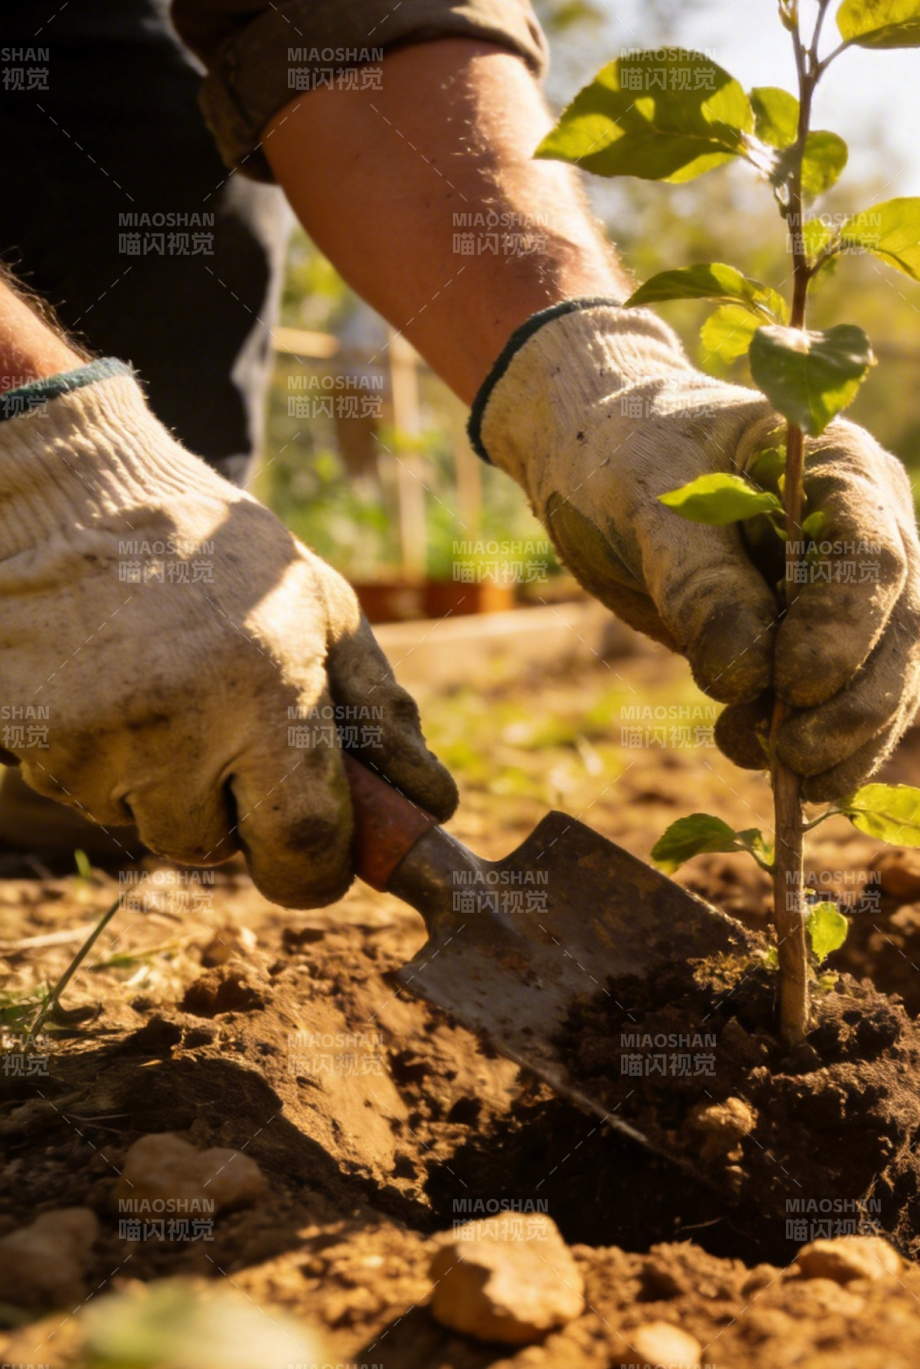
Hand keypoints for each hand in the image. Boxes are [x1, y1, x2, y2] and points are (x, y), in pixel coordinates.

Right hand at [0, 363, 455, 904]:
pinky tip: (121, 692)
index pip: (303, 843)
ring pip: (153, 827)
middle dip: (243, 823)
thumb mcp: (328, 613)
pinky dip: (117, 768)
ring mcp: (93, 737)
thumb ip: (384, 714)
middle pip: (218, 848)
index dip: (321, 869)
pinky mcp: (32, 740)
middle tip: (244, 749)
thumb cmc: (224, 558)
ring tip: (179, 700)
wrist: (79, 499)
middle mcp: (178, 724)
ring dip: (177, 793)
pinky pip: (92, 797)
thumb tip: (431, 805)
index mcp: (264, 691)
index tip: (328, 856)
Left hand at [472, 303, 919, 801]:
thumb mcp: (647, 507)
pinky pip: (853, 702)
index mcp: (839, 463)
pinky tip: (784, 778)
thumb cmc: (626, 456)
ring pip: (893, 675)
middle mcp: (872, 522)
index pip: (873, 553)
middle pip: (906, 625)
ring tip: (787, 779)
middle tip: (799, 758)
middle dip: (861, 704)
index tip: (797, 685)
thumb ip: (700, 585)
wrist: (605, 460)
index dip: (847, 628)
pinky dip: (829, 749)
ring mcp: (861, 585)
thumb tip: (748, 680)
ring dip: (849, 741)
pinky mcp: (832, 636)